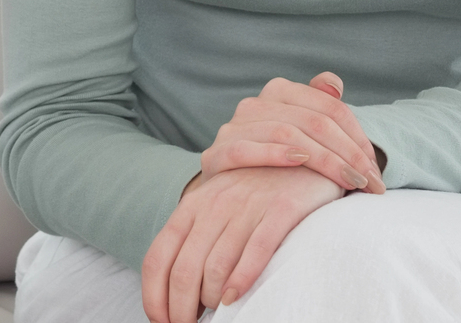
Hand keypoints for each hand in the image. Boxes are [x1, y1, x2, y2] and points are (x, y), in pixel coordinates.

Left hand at [142, 165, 340, 322]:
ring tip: (217, 316)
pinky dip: (242, 280)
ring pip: (216, 267)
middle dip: (181, 310)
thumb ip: (197, 239)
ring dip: (211, 301)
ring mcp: (248, 205)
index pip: (158, 257)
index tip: (162, 320)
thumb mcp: (219, 206)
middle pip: (184, 271)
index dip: (154, 296)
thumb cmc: (258, 189)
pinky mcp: (282, 208)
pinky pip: (257, 251)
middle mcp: (215, 204)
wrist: (306, 154)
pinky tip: (235, 298)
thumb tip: (178, 291)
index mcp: (193, 205)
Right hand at [197, 73, 385, 195]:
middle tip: (371, 184)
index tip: (376, 170)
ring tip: (350, 183)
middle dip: (349, 154)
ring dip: (325, 160)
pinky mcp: (215, 155)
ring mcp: (232, 128)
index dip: (359, 138)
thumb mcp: (302, 135)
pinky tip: (299, 161)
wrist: (230, 196)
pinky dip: (275, 153)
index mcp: (280, 92)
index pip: (331, 109)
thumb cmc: (278, 166)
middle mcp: (255, 104)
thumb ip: (319, 107)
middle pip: (314, 122)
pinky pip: (246, 149)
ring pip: (287, 133)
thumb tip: (335, 85)